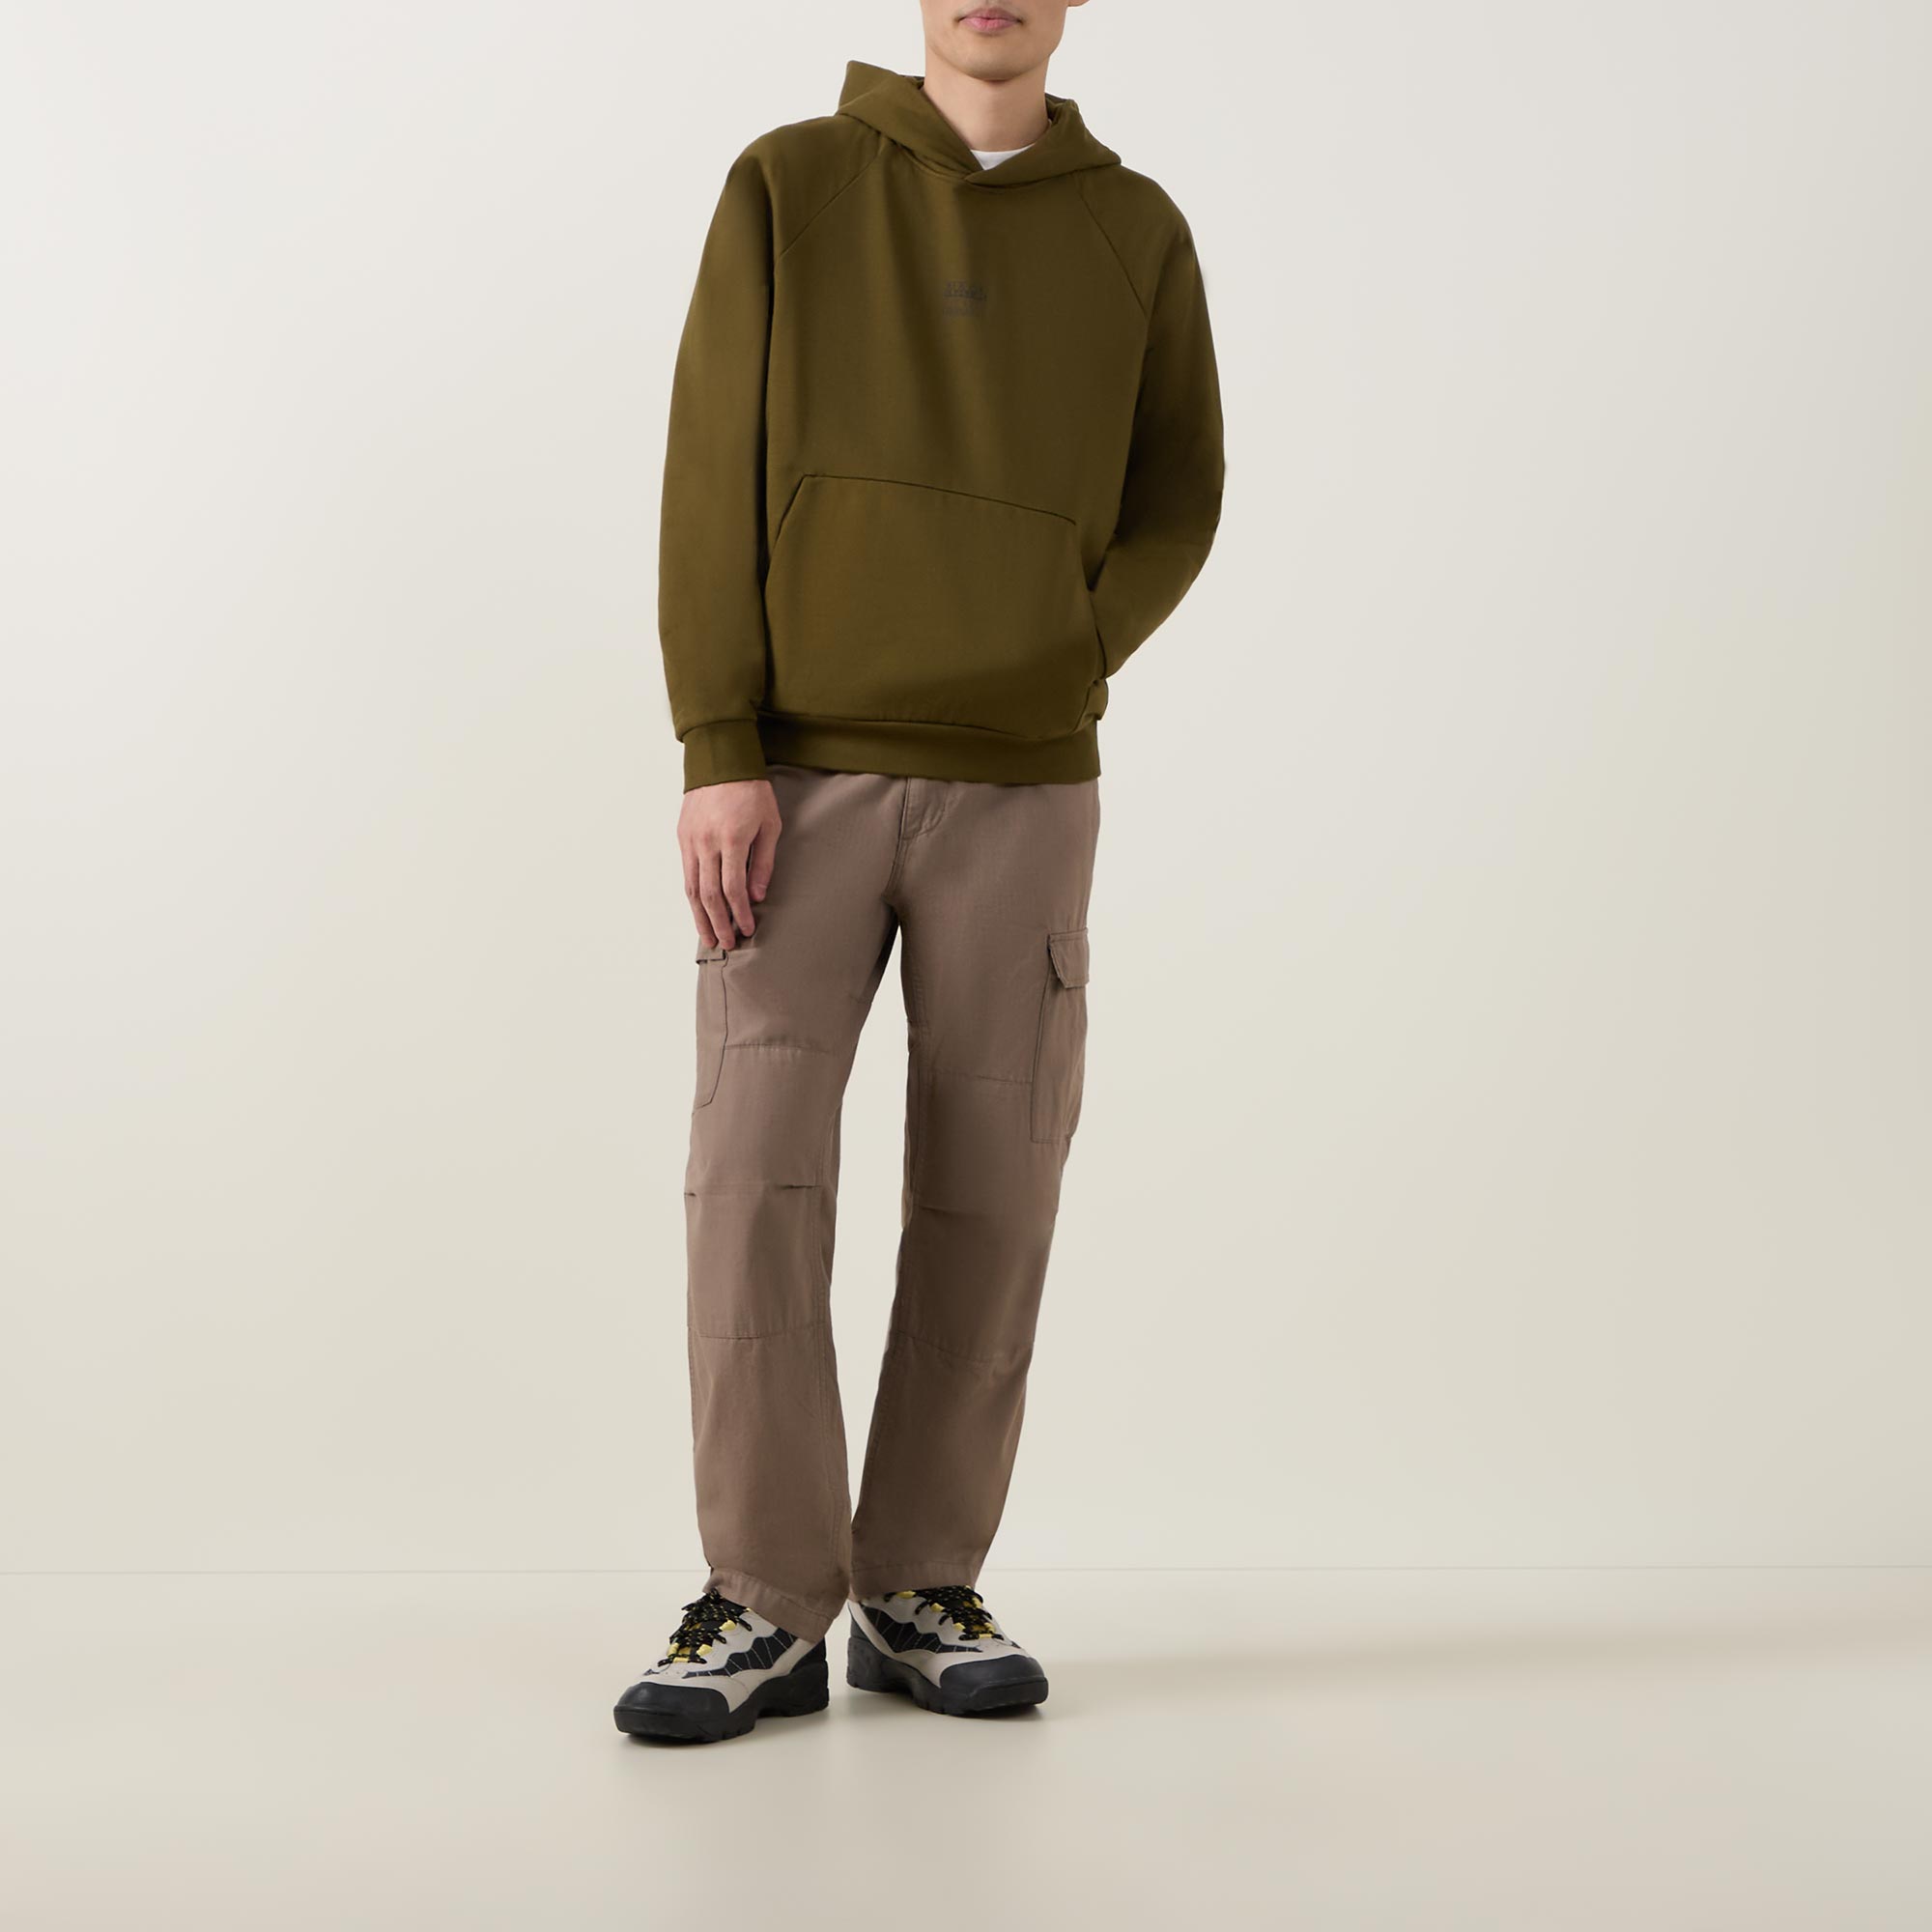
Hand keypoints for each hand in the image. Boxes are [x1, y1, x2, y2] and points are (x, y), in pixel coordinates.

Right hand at [678, 779, 780, 949]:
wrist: (720, 760)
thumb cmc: (751, 791)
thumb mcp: (769, 825)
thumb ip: (763, 862)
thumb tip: (757, 896)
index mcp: (731, 840)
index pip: (733, 888)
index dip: (740, 913)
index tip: (748, 929)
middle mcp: (706, 843)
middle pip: (709, 895)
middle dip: (718, 923)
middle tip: (727, 944)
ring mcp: (690, 840)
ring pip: (692, 888)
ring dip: (700, 916)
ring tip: (708, 938)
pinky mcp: (682, 836)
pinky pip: (686, 873)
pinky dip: (692, 896)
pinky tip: (699, 911)